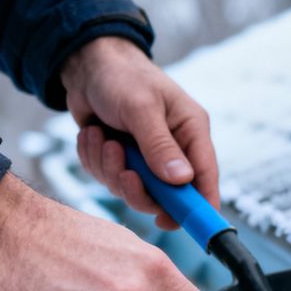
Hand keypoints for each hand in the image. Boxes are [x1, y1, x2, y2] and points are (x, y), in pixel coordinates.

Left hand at [63, 37, 217, 229]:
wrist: (85, 64)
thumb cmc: (121, 76)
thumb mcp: (141, 108)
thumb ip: (159, 145)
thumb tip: (181, 180)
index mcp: (191, 132)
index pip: (205, 178)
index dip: (200, 207)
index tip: (186, 225)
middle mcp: (173, 149)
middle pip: (166, 196)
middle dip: (138, 188)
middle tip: (123, 173)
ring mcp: (146, 157)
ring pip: (132, 190)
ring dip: (110, 169)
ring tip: (102, 137)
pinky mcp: (121, 159)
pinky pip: (108, 179)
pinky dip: (95, 160)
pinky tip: (93, 134)